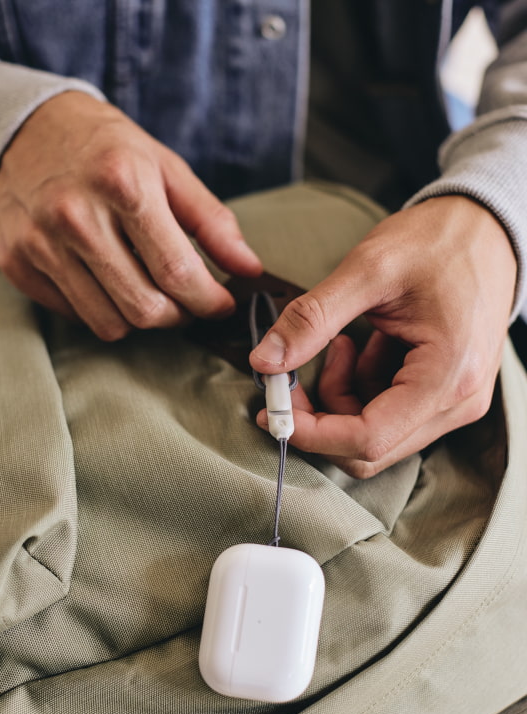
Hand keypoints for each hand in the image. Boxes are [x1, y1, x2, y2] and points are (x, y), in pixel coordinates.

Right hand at [0, 92, 261, 339]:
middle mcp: (76, 217)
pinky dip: (100, 309)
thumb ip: (212, 222)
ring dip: (140, 318)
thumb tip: (249, 269)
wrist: (24, 129)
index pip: (177, 272)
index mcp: (123, 184)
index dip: (208, 300)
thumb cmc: (107, 149)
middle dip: (177, 316)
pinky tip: (106, 281)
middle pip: (144, 308)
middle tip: (185, 302)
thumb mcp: (166, 168)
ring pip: (109, 324)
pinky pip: (75, 315)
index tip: (221, 305)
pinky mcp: (17, 264)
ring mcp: (41, 243)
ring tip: (148, 291)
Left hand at [250, 196, 516, 477]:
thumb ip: (312, 319)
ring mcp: (454, 403)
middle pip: (369, 449)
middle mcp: (458, 402)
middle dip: (319, 419)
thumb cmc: (438, 241)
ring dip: (339, 398)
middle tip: (289, 377)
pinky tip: (363, 347)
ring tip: (340, 342)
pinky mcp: (444, 396)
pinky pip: (387, 415)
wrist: (486, 228)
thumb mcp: (368, 269)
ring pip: (373, 435)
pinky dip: (359, 388)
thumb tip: (263, 361)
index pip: (368, 438)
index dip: (312, 433)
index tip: (270, 409)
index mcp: (448, 376)